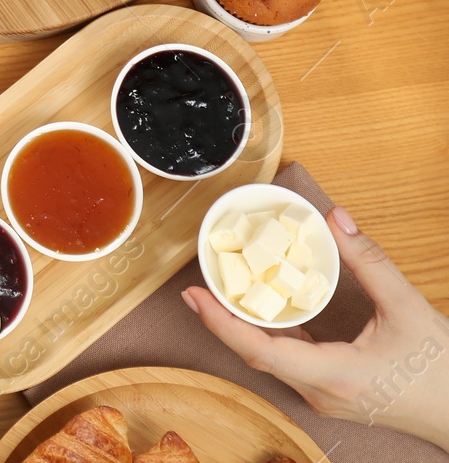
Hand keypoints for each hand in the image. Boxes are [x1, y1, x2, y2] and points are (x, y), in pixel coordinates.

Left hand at [183, 207, 448, 449]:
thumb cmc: (444, 371)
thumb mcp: (409, 310)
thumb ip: (369, 261)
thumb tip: (335, 219)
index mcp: (335, 377)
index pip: (261, 351)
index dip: (221, 323)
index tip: (193, 295)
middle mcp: (321, 392)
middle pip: (256, 354)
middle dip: (223, 319)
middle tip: (199, 283)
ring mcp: (324, 396)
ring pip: (270, 360)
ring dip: (244, 326)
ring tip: (222, 290)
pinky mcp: (330, 392)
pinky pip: (288, 362)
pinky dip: (271, 335)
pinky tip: (264, 309)